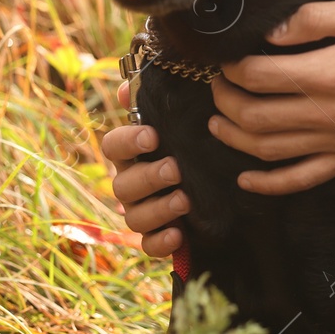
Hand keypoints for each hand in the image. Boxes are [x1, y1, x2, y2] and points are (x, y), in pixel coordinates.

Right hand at [101, 79, 190, 256]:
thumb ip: (155, 103)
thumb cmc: (191, 144)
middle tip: (175, 169)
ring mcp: (142, 212)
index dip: (128, 141)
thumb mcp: (182, 122)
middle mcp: (132, 183)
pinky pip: (148, 246)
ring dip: (158, 209)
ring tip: (185, 200)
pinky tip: (179, 234)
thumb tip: (127, 88)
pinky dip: (161, 242)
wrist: (221, 182)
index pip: (113, 146)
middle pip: (123, 185)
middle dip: (149, 177)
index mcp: (133, 153)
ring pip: (134, 217)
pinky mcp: (158, 238)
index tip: (152, 136)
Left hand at [210, 0, 334, 195]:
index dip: (232, 68)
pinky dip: (268, 184)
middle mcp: (325, 114)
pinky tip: (247, 178)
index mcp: (326, 74)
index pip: (257, 76)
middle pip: (253, 116)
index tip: (226, 59)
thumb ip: (313, 19)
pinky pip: (300, 180)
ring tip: (218, 122)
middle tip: (218, 85)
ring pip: (268, 150)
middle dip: (225, 100)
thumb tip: (271, 33)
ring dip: (234, 138)